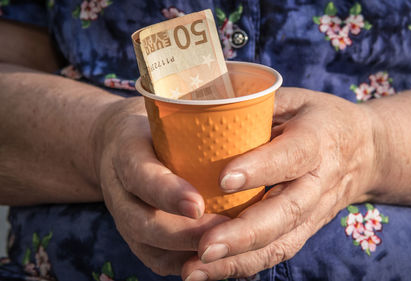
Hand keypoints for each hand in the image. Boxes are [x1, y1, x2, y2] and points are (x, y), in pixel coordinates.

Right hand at [92, 97, 229, 274]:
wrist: (123, 149)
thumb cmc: (157, 127)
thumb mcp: (166, 112)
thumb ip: (198, 116)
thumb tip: (254, 109)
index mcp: (127, 153)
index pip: (141, 175)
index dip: (168, 193)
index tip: (197, 204)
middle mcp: (121, 193)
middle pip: (145, 224)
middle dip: (186, 235)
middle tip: (227, 231)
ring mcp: (128, 221)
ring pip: (154, 251)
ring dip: (193, 256)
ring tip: (231, 250)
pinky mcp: (141, 241)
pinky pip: (162, 262)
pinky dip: (192, 266)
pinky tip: (222, 261)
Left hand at [181, 88, 380, 279]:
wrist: (367, 152)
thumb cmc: (320, 119)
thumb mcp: (297, 99)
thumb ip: (259, 104)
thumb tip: (207, 108)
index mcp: (318, 140)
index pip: (293, 156)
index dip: (262, 168)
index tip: (224, 178)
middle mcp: (320, 182)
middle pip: (286, 212)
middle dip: (244, 233)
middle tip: (205, 246)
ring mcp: (316, 212)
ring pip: (281, 242)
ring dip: (238, 260)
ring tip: (195, 270)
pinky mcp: (307, 230)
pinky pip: (278, 252)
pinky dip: (244, 267)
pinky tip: (210, 273)